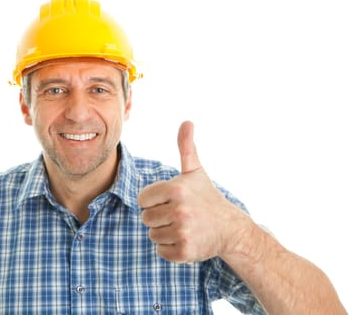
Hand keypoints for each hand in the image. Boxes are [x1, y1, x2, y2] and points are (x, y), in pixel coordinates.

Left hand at [138, 121, 247, 262]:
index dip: (154, 200)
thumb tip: (187, 121)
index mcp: (176, 188)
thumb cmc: (207, 197)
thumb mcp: (196, 172)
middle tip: (179, 215)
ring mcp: (183, 232)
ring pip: (152, 235)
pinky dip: (170, 248)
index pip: (143, 199)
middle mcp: (180, 210)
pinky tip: (185, 239)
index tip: (171, 200)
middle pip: (145, 218)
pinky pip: (161, 251)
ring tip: (183, 226)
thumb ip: (186, 147)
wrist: (230, 229)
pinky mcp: (185, 251)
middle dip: (159, 217)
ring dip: (164, 233)